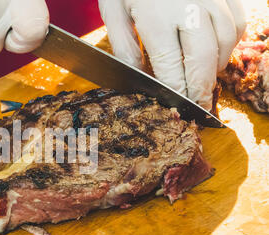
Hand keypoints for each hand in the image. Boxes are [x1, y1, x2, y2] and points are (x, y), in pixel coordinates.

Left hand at [99, 0, 245, 109]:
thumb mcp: (114, 9)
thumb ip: (125, 46)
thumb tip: (137, 77)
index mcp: (158, 18)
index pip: (172, 69)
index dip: (176, 92)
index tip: (177, 107)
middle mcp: (191, 9)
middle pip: (204, 62)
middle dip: (200, 89)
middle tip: (196, 105)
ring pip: (226, 44)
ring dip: (215, 67)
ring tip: (203, 79)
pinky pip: (237, 22)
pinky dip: (229, 42)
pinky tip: (215, 50)